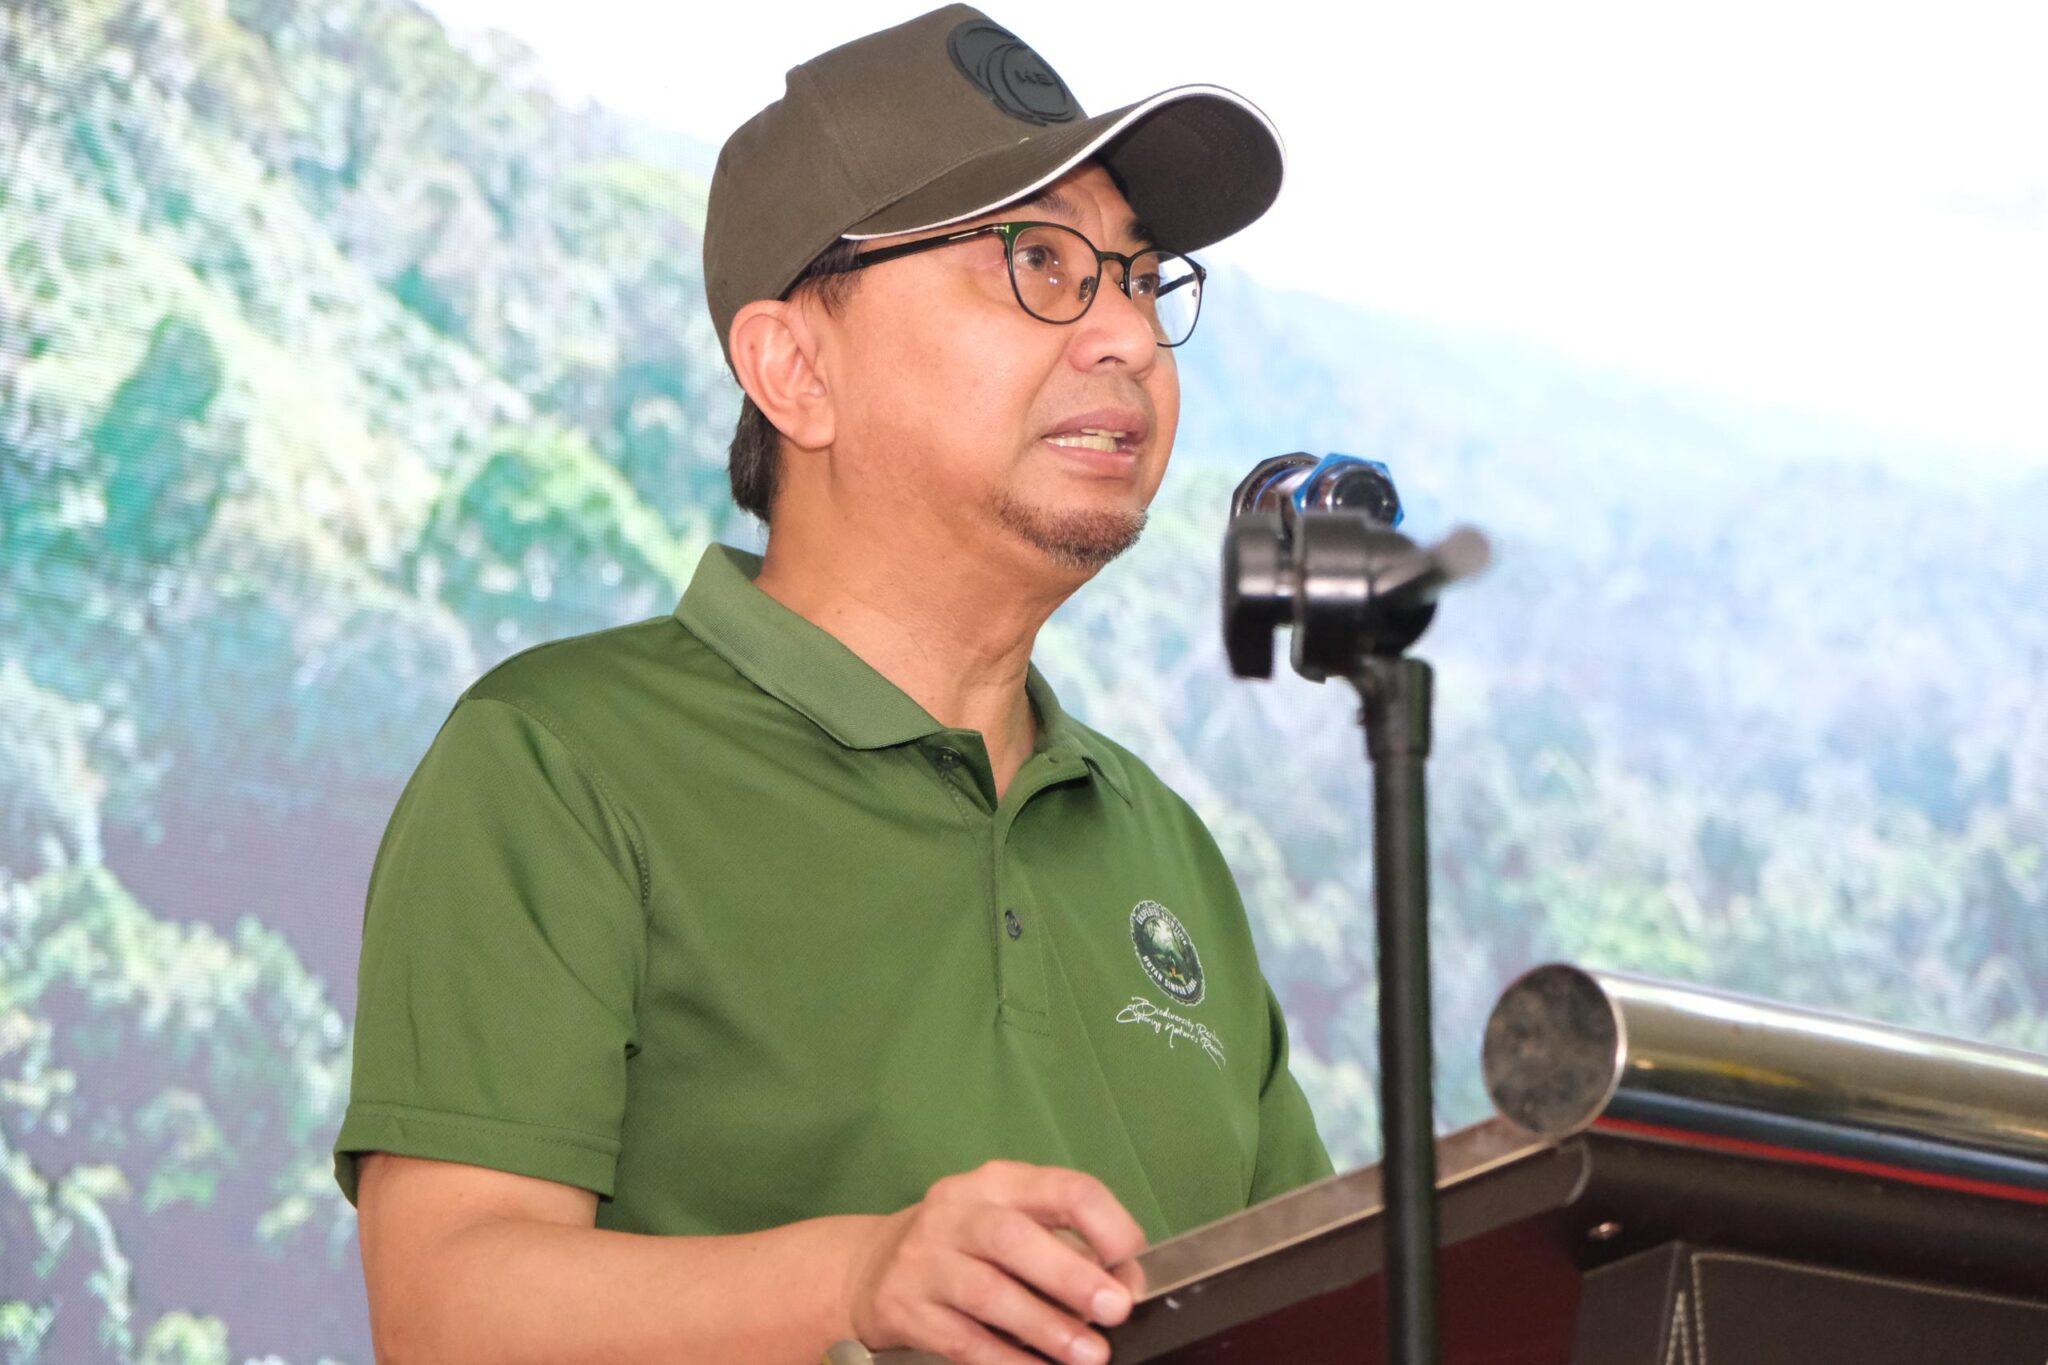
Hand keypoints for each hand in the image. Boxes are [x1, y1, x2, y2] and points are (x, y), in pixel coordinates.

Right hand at [844, 1160, 1148, 1364]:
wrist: (872, 1267)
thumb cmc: (965, 1244)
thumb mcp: (1013, 1223)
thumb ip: (1069, 1246)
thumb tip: (1127, 1284)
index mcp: (998, 1183)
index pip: (1061, 1187)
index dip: (1105, 1224)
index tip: (1130, 1262)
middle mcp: (957, 1212)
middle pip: (1012, 1237)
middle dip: (1070, 1275)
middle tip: (1115, 1309)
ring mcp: (926, 1260)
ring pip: (987, 1293)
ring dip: (1045, 1326)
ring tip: (1088, 1354)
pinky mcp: (907, 1309)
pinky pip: (962, 1340)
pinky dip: (1006, 1360)